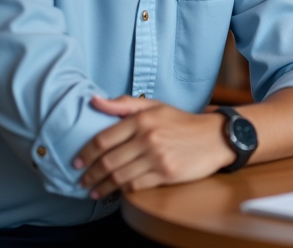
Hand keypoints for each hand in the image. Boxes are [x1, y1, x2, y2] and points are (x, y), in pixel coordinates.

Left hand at [74, 95, 233, 199]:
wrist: (216, 137)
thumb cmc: (182, 122)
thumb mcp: (156, 106)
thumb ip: (124, 104)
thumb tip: (94, 101)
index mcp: (142, 120)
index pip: (103, 139)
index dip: (85, 154)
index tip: (77, 163)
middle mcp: (148, 138)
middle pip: (108, 161)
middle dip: (90, 174)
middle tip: (82, 181)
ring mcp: (157, 157)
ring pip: (119, 176)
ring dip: (102, 186)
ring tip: (94, 190)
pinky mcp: (167, 174)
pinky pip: (136, 185)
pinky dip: (121, 190)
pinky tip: (116, 191)